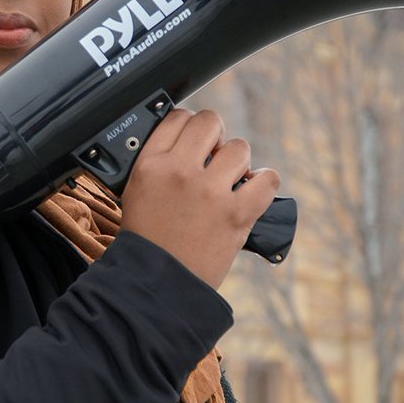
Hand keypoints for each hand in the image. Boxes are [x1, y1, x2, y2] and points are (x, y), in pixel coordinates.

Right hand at [120, 109, 280, 288]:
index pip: (177, 118)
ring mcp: (210, 192)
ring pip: (240, 148)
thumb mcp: (136, 192)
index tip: (195, 140)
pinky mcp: (236, 214)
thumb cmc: (147, 242)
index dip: (190, 126)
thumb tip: (188, 145)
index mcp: (151, 165)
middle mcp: (180, 171)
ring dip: (238, 162)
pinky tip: (254, 190)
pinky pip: (267, 180)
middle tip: (214, 157)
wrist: (158, 284)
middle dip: (216, 136)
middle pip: (210, 122)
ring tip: (230, 180)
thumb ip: (158, 164)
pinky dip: (265, 183)